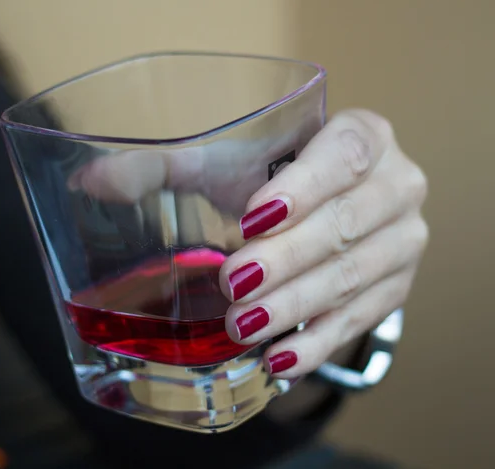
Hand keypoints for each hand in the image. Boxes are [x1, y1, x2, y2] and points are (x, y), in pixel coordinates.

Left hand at [69, 109, 427, 378]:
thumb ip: (161, 166)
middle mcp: (398, 183)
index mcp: (364, 135)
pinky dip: (320, 340)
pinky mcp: (397, 285)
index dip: (305, 186)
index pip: (347, 153)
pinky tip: (281, 358)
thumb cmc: (272, 178)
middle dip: (288, 258)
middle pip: (349, 221)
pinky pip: (363, 317)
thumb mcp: (224, 163)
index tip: (250, 220)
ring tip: (246, 326)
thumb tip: (89, 181)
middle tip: (235, 284)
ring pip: (355, 274)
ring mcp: (405, 238)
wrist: (326, 207)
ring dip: (297, 303)